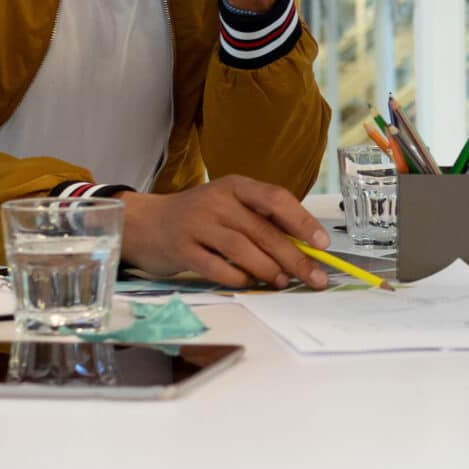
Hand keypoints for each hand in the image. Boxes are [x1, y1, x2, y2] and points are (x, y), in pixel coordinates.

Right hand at [123, 177, 330, 287]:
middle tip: (315, 277)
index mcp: (235, 186)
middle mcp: (217, 201)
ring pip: (242, 249)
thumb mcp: (229, 206)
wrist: (145, 223)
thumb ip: (261, 221)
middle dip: (294, 257)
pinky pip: (216, 267)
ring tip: (283, 282)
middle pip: (263, 230)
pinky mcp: (182, 249)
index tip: (322, 243)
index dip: (302, 221)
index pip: (276, 198)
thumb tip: (304, 247)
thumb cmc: (199, 217)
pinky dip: (237, 278)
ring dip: (268, 269)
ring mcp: (197, 224)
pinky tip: (248, 282)